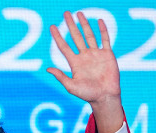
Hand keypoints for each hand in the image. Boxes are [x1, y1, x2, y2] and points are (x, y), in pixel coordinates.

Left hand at [46, 11, 124, 132]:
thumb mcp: (71, 86)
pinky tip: (99, 21)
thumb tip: (47, 69)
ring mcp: (96, 54)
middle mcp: (84, 56)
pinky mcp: (107, 54)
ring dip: (84, 24)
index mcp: (74, 63)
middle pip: (76, 37)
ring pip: (89, 35)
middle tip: (66, 13)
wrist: (105, 96)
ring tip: (79, 13)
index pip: (63, 46)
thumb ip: (60, 76)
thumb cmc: (87, 94)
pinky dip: (103, 30)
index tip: (52, 27)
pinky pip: (105, 39)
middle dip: (71, 25)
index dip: (57, 37)